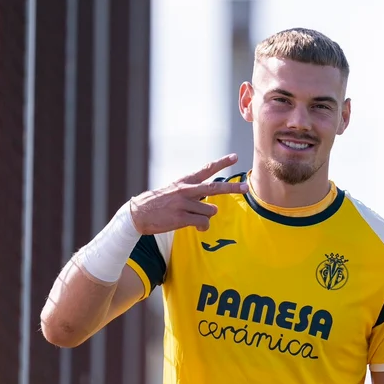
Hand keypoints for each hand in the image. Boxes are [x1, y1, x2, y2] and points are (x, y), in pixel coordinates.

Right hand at [129, 153, 247, 234]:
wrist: (138, 214)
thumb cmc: (159, 204)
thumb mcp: (175, 191)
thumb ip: (193, 193)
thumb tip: (211, 204)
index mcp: (185, 182)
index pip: (206, 169)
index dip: (222, 163)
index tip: (235, 156)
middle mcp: (186, 190)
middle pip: (214, 188)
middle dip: (232, 188)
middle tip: (245, 187)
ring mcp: (183, 204)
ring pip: (210, 210)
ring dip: (206, 216)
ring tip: (194, 217)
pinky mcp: (181, 217)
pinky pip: (203, 222)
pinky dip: (202, 226)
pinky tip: (196, 226)